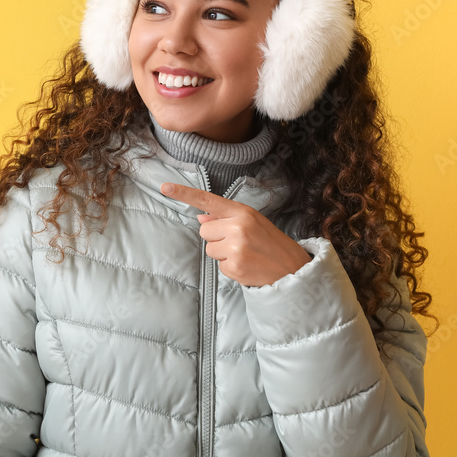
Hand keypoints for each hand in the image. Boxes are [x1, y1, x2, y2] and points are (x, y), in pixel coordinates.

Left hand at [160, 182, 311, 286]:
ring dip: (222, 253)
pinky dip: (229, 267)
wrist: (292, 268)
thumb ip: (225, 218)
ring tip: (244, 254)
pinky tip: (246, 265)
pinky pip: (218, 265)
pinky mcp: (233, 266)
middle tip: (239, 243)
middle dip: (216, 238)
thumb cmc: (270, 242)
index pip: (207, 199)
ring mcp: (235, 247)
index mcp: (241, 211)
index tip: (164, 187)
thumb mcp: (252, 222)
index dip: (184, 193)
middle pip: (204, 231)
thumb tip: (201, 218)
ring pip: (209, 249)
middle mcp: (237, 226)